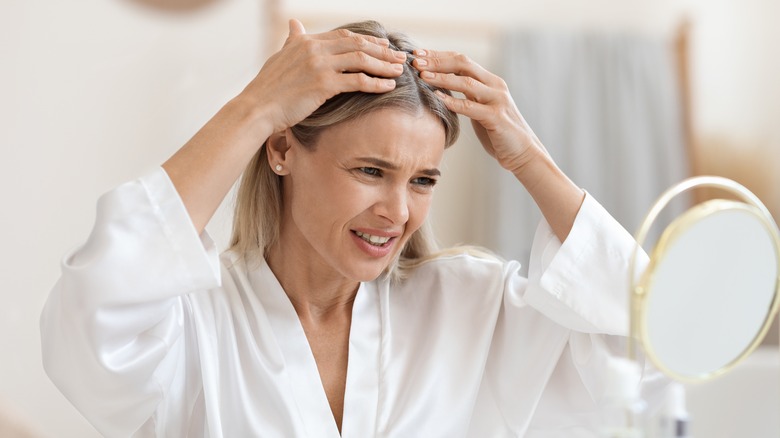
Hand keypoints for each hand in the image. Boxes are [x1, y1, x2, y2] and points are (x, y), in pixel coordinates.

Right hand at [241, 19, 407, 133]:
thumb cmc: (268, 88)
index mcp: (306, 42)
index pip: (345, 36)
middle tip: (400, 57)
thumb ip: (293, 40)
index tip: (384, 46)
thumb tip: (295, 23)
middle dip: (382, 50)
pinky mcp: (323, 84)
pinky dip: (376, 83)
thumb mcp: (281, 57)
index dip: (367, 40)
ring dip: (384, 65)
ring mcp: (319, 65)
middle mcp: (314, 49)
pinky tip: (388, 86)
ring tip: (399, 70)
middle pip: (357, 45)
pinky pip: (357, 81)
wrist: (258, 108)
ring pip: (361, 60)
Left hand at [412, 49, 545, 173]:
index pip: (462, 61)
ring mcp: (497, 100)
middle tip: (416, 62)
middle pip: (463, 64)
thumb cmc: (498, 133)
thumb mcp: (481, 109)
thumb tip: (442, 89)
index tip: (419, 55)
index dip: (439, 56)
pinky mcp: (496, 117)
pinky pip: (471, 107)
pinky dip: (453, 101)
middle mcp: (495, 86)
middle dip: (437, 61)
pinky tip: (437, 98)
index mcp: (490, 81)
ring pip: (466, 82)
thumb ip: (468, 96)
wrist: (523, 153)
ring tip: (422, 76)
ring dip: (442, 78)